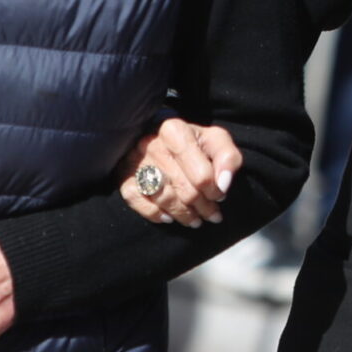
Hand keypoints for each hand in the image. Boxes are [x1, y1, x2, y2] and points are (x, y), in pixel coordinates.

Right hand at [118, 118, 242, 227]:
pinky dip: (154, 213)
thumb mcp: (215, 140)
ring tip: (196, 220)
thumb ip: (228, 157)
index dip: (214, 191)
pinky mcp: (123, 176)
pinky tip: (169, 218)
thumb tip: (224, 184)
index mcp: (175, 131)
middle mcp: (151, 143)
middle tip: (212, 215)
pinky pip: (136, 200)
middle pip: (183, 189)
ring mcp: (135, 160)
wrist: (162, 138)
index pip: (201, 174)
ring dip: (183, 215)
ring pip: (163, 198)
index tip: (220, 195)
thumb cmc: (193, 141)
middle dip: (202, 207)